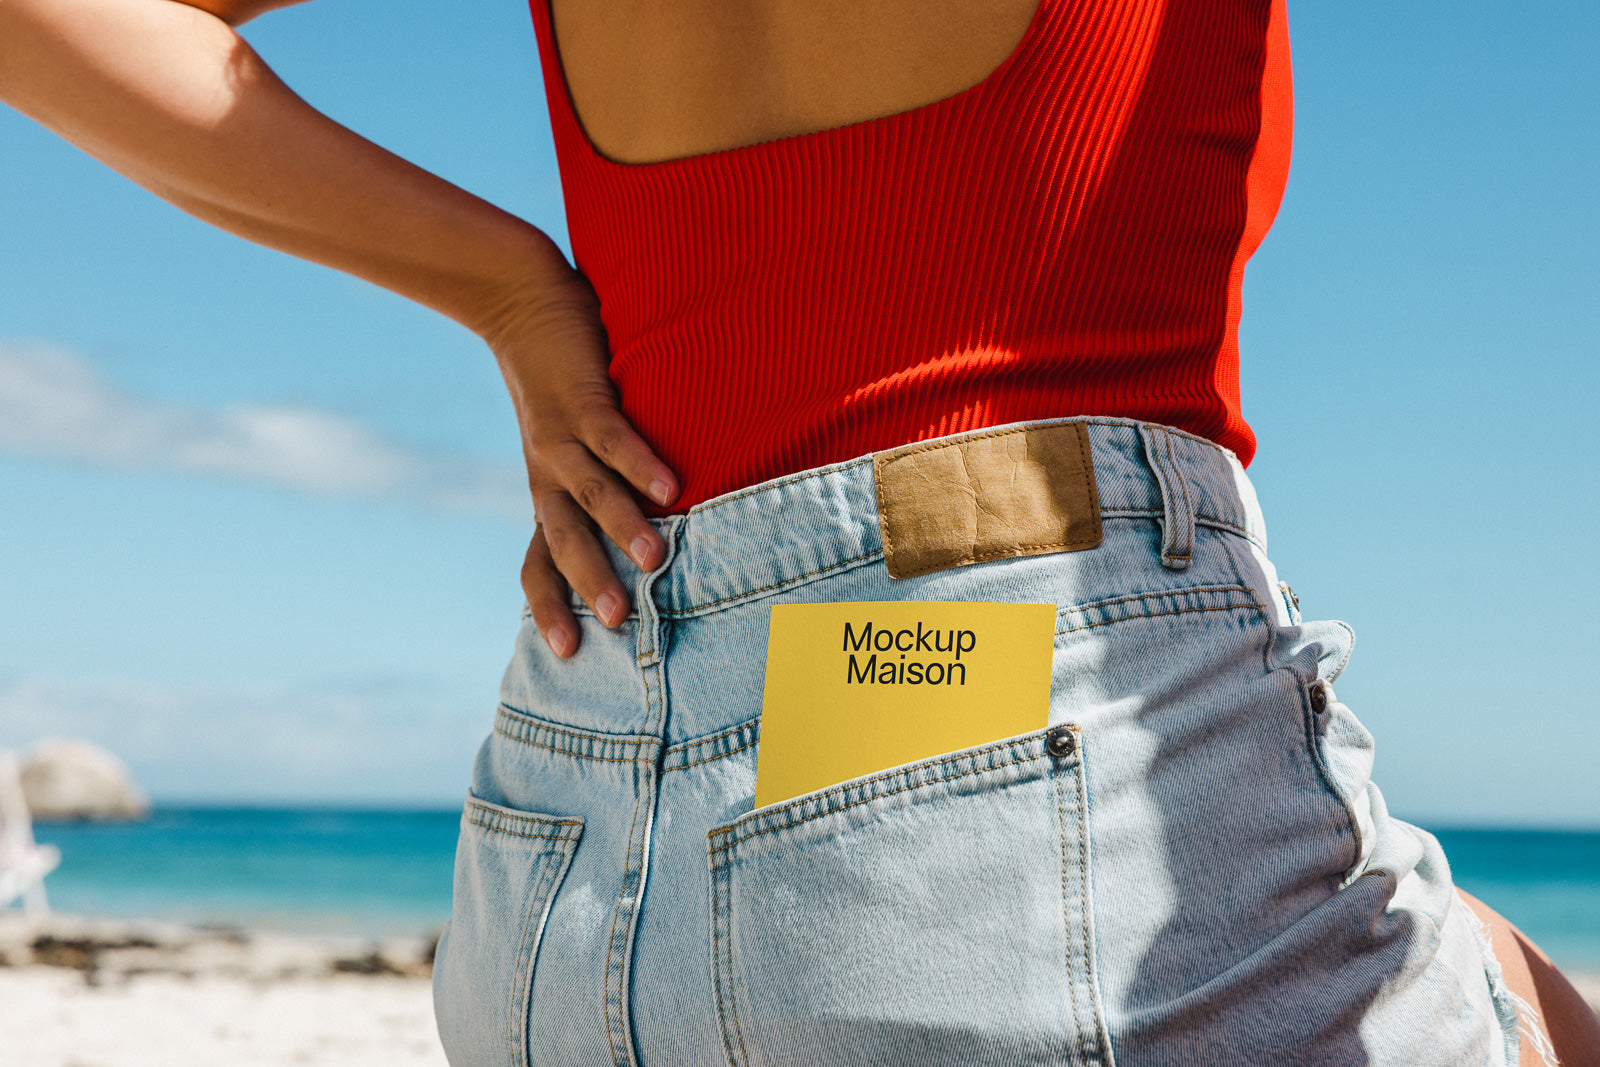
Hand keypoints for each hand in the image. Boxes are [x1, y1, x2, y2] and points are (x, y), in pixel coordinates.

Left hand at [481, 267, 678, 658]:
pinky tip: (671, 483)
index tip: (569, 653)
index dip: (548, 605)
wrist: (519, 301)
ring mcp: (560, 437)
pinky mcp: (581, 398)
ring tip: (654, 562)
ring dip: (621, 528)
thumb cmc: (561, 378)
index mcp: (547, 491)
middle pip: (562, 540)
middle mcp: (547, 473)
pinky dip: (639, 461)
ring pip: (588, 494)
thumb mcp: (573, 443)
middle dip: (588, 583)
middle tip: (619, 624)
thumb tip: (654, 526)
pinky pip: (611, 437)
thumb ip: (602, 483)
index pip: (537, 561)